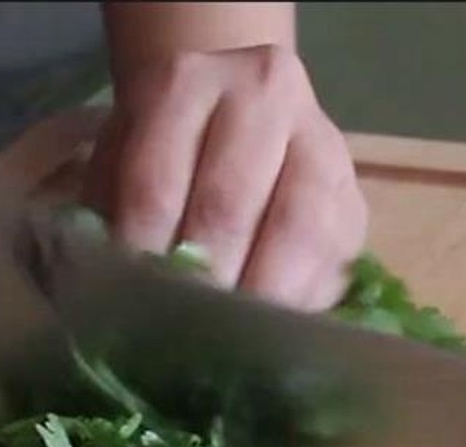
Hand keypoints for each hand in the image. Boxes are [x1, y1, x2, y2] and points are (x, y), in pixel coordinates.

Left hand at [83, 44, 367, 311]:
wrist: (239, 114)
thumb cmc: (167, 153)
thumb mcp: (124, 161)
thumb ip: (112, 212)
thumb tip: (112, 294)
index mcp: (183, 85)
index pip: (154, 184)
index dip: (140, 256)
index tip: (127, 307)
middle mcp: (260, 97)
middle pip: (227, 207)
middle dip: (200, 283)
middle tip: (177, 338)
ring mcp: (319, 144)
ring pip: (294, 231)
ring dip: (257, 297)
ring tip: (230, 341)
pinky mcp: (352, 198)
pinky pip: (332, 259)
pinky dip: (300, 303)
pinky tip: (273, 333)